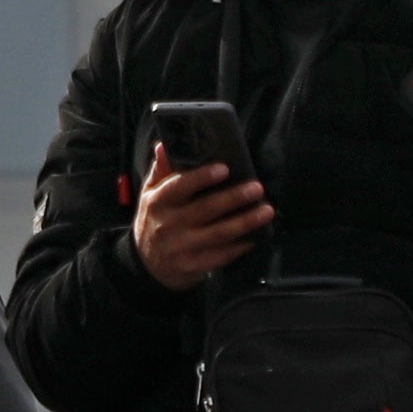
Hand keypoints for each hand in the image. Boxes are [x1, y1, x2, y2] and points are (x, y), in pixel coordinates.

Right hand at [130, 156, 277, 290]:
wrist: (146, 264)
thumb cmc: (154, 220)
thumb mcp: (150, 193)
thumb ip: (161, 170)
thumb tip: (164, 146)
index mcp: (158, 202)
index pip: (179, 186)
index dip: (202, 177)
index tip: (225, 168)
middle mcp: (169, 224)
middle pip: (206, 209)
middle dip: (234, 198)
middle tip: (257, 188)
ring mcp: (182, 247)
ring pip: (219, 233)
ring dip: (245, 222)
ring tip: (266, 211)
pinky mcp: (193, 265)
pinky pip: (221, 255)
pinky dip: (240, 246)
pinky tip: (255, 237)